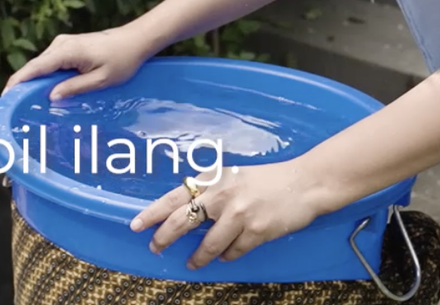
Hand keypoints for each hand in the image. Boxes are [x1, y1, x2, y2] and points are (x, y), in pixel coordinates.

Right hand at [3, 25, 157, 98]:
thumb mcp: (100, 80)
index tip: (5, 95)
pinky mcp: (68, 46)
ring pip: (42, 65)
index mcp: (66, 51)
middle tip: (13, 106)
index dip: (18, 81)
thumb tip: (51, 97)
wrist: (134, 40)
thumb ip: (75, 88)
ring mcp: (63, 43)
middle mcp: (60, 44)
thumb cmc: (122, 61)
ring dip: (33, 81)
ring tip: (24, 101)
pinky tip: (43, 90)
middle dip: (22, 84)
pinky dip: (44, 76)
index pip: (35, 68)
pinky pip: (51, 63)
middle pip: (35, 66)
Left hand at [132, 161, 325, 268]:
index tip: (135, 224)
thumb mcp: (233, 176)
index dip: (153, 212)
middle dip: (165, 237)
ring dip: (198, 257)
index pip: (174, 197)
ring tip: (192, 263)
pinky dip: (227, 255)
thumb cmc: (267, 179)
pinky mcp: (257, 231)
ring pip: (208, 244)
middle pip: (183, 221)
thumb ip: (211, 190)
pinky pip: (234, 251)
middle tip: (155, 248)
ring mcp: (239, 214)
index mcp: (214, 179)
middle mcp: (222, 195)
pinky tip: (226, 256)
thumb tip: (187, 209)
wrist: (304, 183)